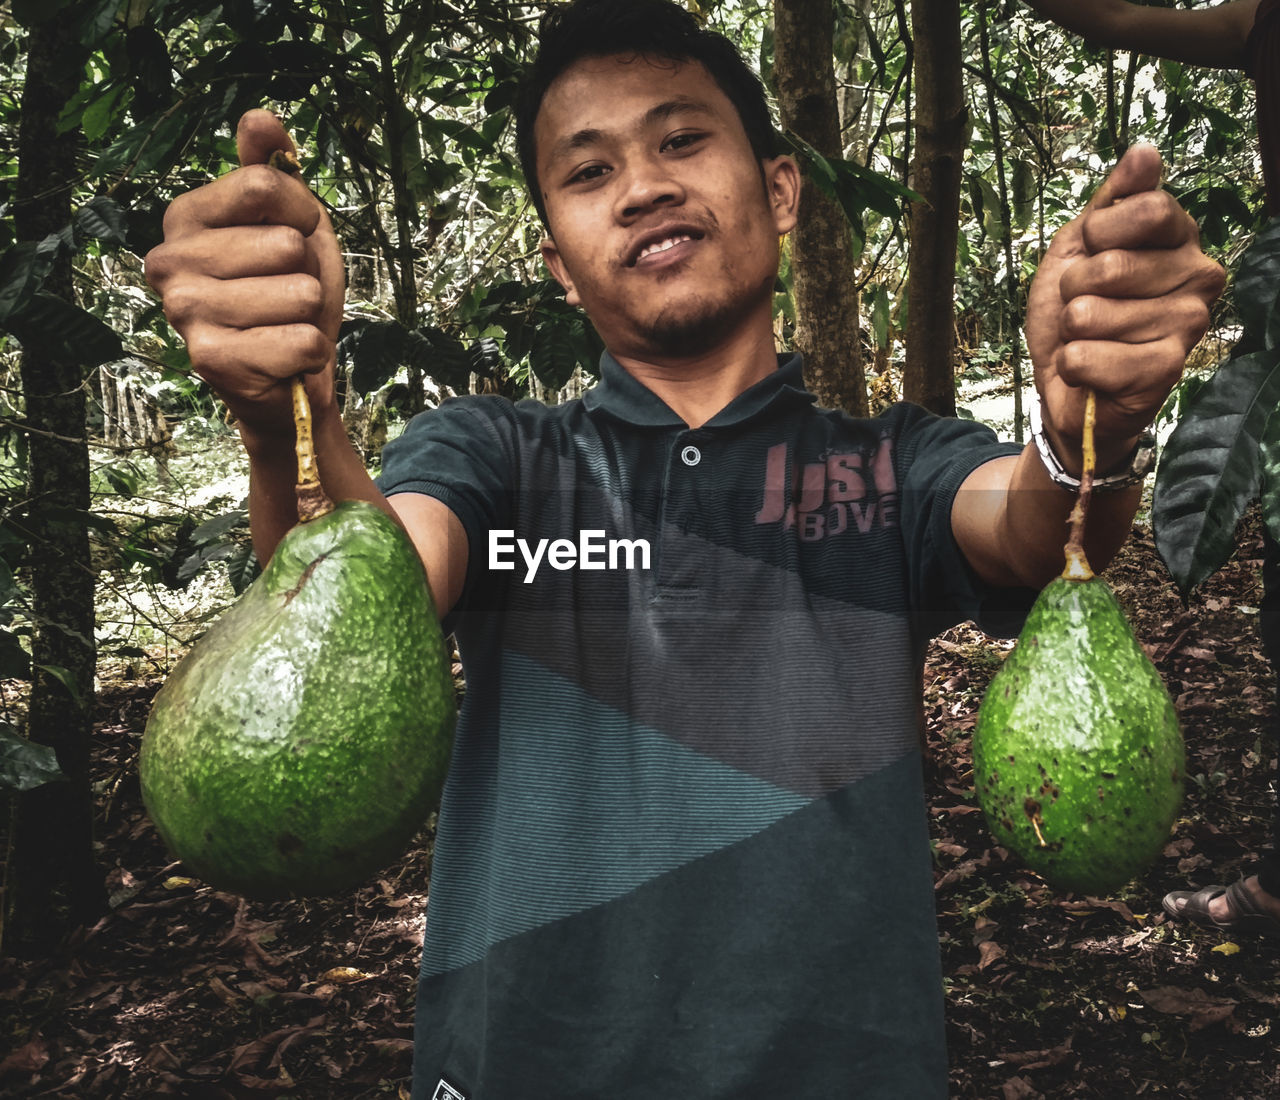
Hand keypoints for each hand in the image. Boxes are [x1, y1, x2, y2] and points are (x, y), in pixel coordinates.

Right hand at [143, 110, 345, 444]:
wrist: (292, 376)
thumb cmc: (288, 295)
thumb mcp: (292, 223)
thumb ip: (274, 168)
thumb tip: (258, 116)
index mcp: (185, 217)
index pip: (265, 184)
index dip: (303, 215)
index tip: (295, 239)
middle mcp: (168, 261)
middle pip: (285, 243)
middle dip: (307, 272)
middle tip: (287, 295)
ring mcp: (184, 312)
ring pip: (299, 294)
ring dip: (309, 314)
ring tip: (284, 325)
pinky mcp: (210, 361)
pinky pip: (302, 341)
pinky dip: (311, 351)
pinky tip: (287, 358)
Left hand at [1024, 144, 1224, 472]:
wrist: (1067, 383)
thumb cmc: (1077, 313)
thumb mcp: (1079, 246)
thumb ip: (1112, 199)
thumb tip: (1145, 152)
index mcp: (1181, 239)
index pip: (1144, 208)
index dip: (1097, 233)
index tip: (1092, 252)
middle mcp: (1199, 276)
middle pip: (1109, 265)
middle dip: (1073, 290)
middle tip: (1085, 307)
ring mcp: (1188, 324)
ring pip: (1089, 313)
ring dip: (1072, 331)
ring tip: (1090, 339)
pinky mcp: (1166, 370)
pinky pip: (1086, 356)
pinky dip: (1072, 364)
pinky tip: (1092, 370)